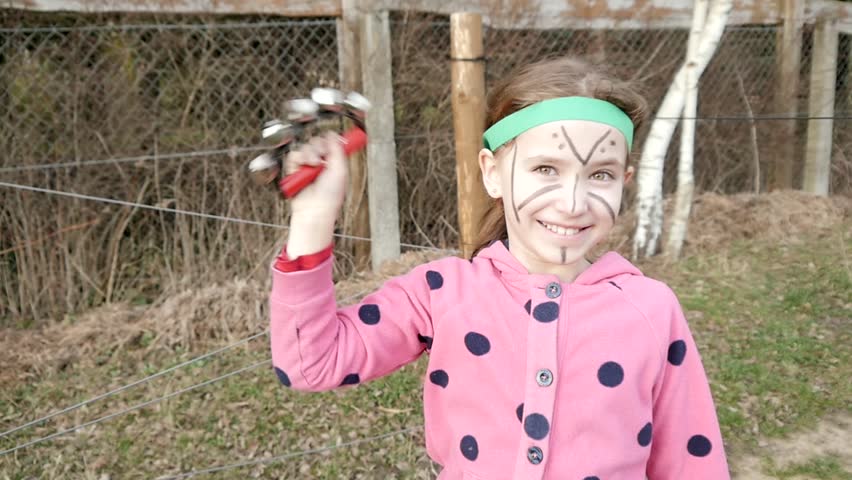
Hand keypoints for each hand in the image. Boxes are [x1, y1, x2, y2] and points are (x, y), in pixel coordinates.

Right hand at [284, 132, 347, 256]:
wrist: (314, 208)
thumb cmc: (330, 195)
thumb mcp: (340, 170)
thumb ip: (338, 150)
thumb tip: (334, 134)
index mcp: (333, 162)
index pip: (330, 143)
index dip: (330, 140)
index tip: (331, 140)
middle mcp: (320, 162)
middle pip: (317, 142)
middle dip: (319, 147)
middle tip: (322, 158)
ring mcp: (307, 166)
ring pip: (305, 148)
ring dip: (309, 154)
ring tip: (313, 166)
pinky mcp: (294, 170)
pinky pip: (293, 155)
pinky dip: (298, 160)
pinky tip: (302, 170)